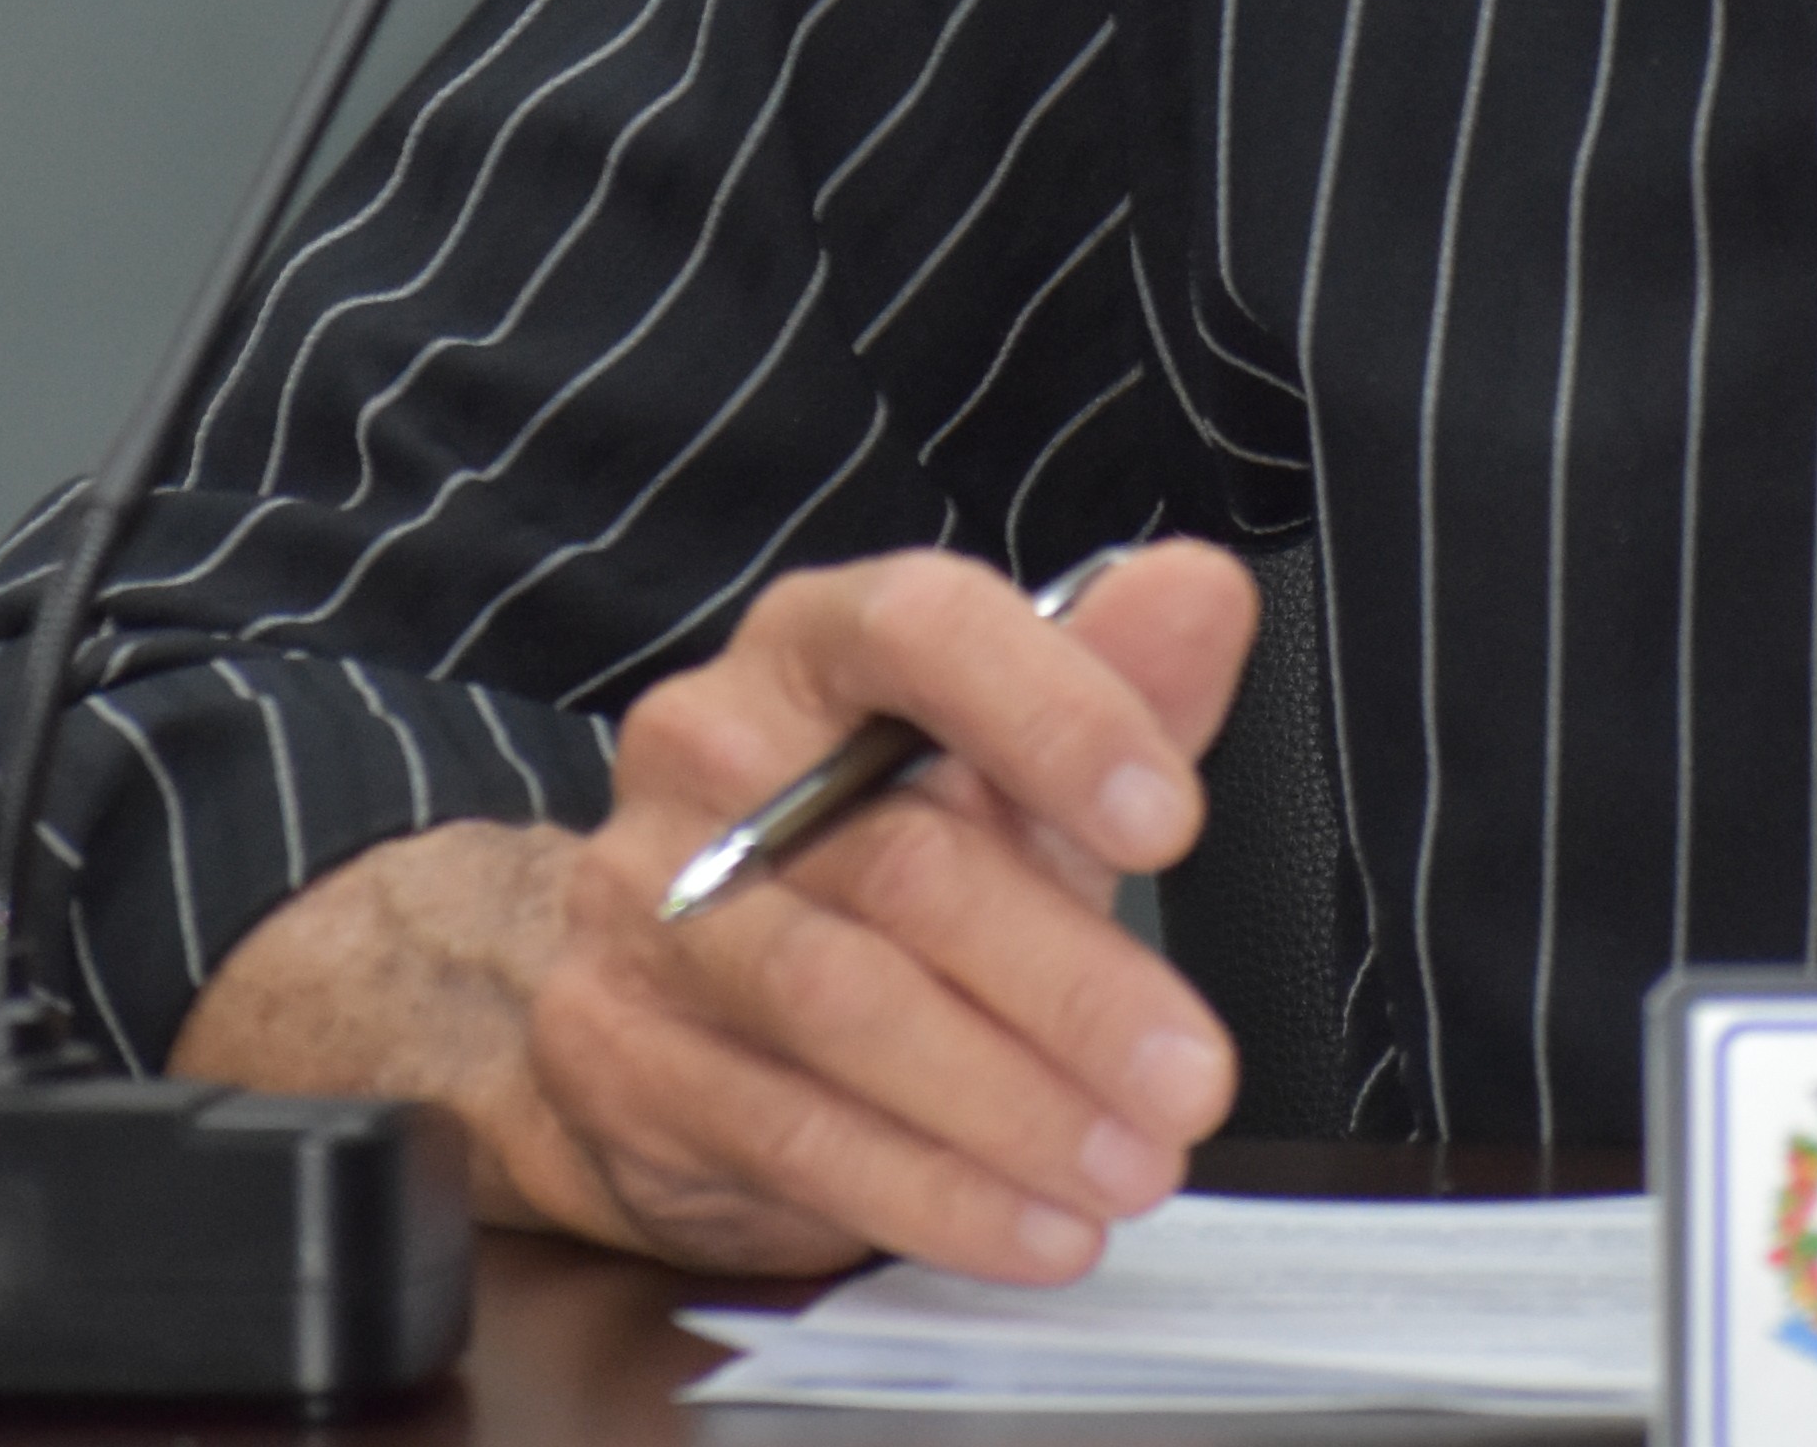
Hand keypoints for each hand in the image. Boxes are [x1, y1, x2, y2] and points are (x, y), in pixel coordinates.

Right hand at [174, 541, 1257, 1283]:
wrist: (664, 986)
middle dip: (1072, 985)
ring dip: (1010, 1105)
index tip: (1169, 818)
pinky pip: (786, 1130)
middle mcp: (708, 751)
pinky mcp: (615, 1048)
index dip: (1052, 714)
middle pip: (903, 860)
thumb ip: (1115, 683)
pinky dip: (932, 1191)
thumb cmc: (866, 858)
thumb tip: (1201, 593)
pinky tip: (1031, 1223)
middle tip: (1190, 1078)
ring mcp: (642, 901)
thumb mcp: (1007, 770)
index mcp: (815, 646)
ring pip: (841, 1004)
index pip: (921, 629)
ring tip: (1128, 1165)